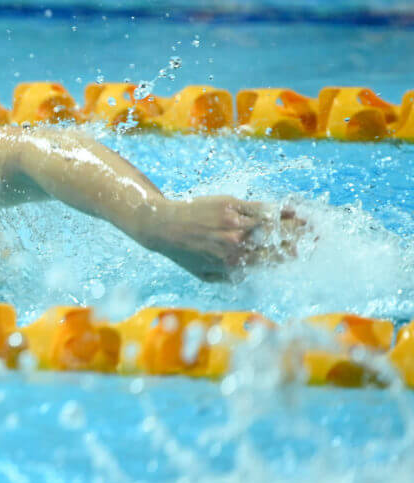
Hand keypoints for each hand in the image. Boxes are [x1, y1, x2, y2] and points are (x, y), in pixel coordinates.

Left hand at [141, 196, 303, 281]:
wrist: (163, 225)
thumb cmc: (184, 252)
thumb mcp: (206, 275)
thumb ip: (231, 277)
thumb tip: (254, 277)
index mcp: (233, 263)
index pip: (272, 260)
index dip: (292, 257)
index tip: (306, 254)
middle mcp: (237, 243)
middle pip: (279, 242)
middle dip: (303, 241)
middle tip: (320, 239)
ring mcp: (235, 223)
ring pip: (274, 224)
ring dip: (297, 224)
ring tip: (313, 225)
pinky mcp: (231, 205)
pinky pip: (261, 208)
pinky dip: (279, 209)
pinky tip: (292, 210)